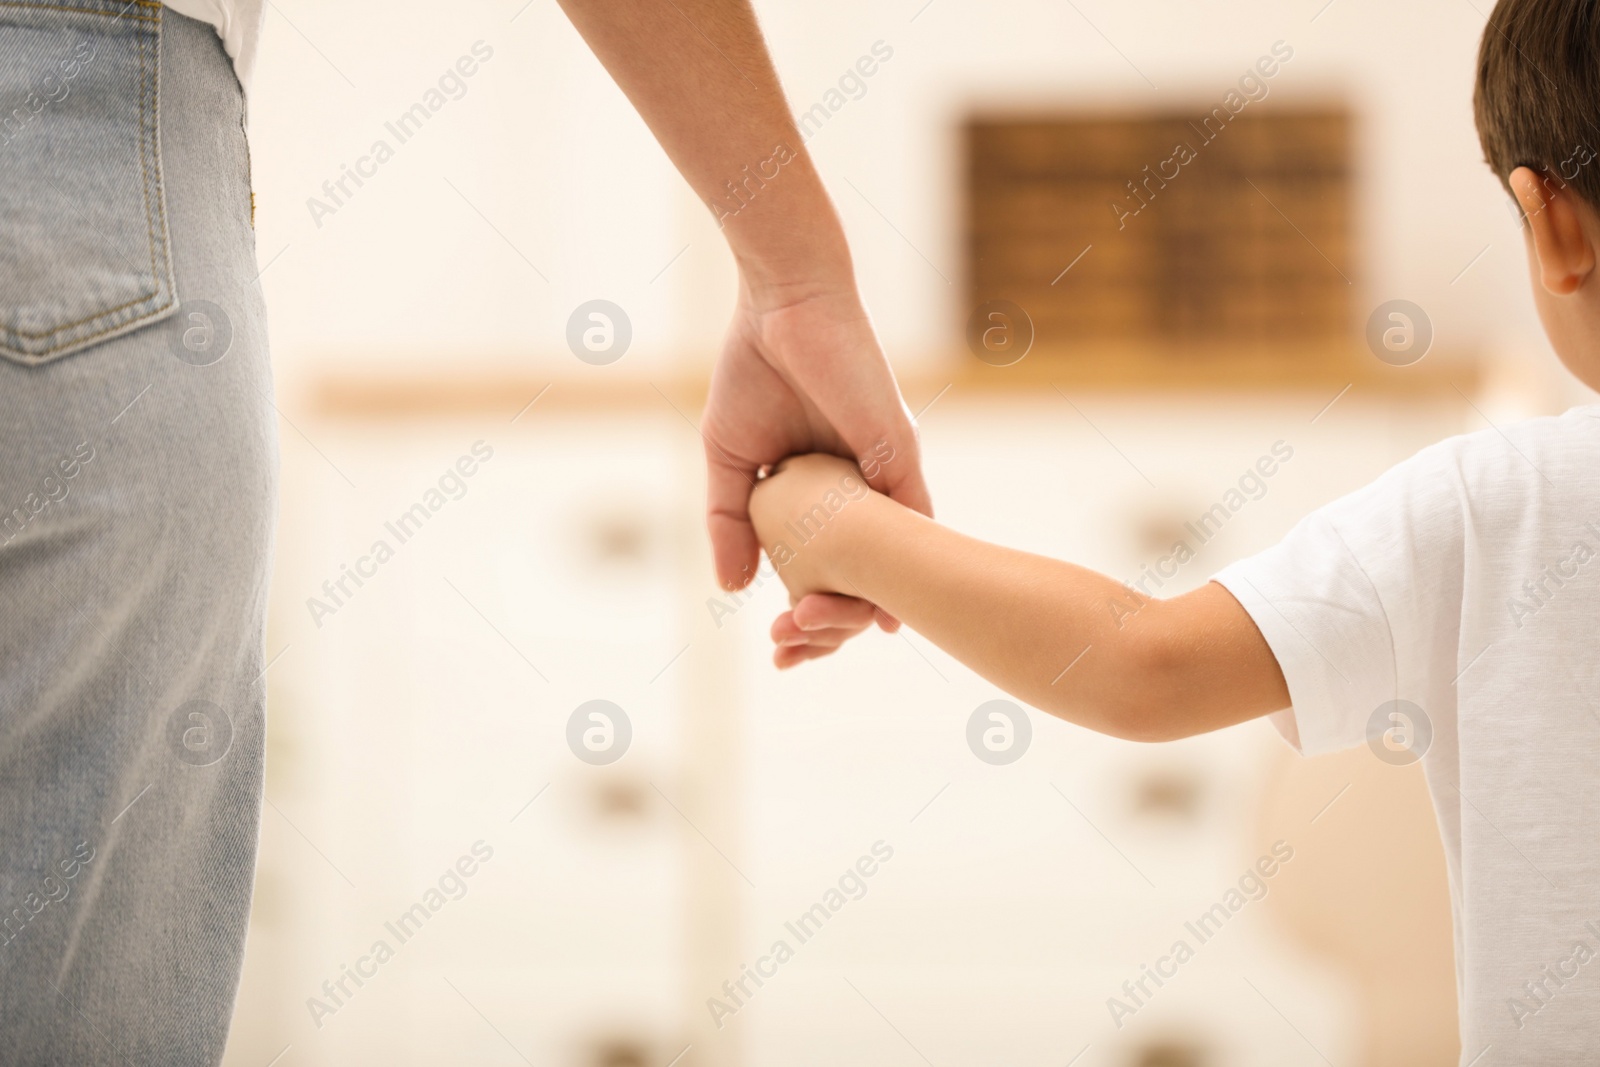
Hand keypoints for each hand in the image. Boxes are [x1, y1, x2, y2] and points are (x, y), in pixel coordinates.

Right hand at [700, 278, 931, 664]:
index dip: (807, 595)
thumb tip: (731, 589)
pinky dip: (904, 566)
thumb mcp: (730, 458)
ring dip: (875, 598)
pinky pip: (912, 519)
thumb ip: (730, 521)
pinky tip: (888, 610)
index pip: (823, 554)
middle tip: (811, 649)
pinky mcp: (900, 451)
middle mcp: (861, 484)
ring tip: (853, 641)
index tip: (784, 638)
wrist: (783, 306)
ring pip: (894, 552)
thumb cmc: (755, 369)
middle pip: (863, 561)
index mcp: (823, 484)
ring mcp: (885, 470)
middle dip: (844, 610)